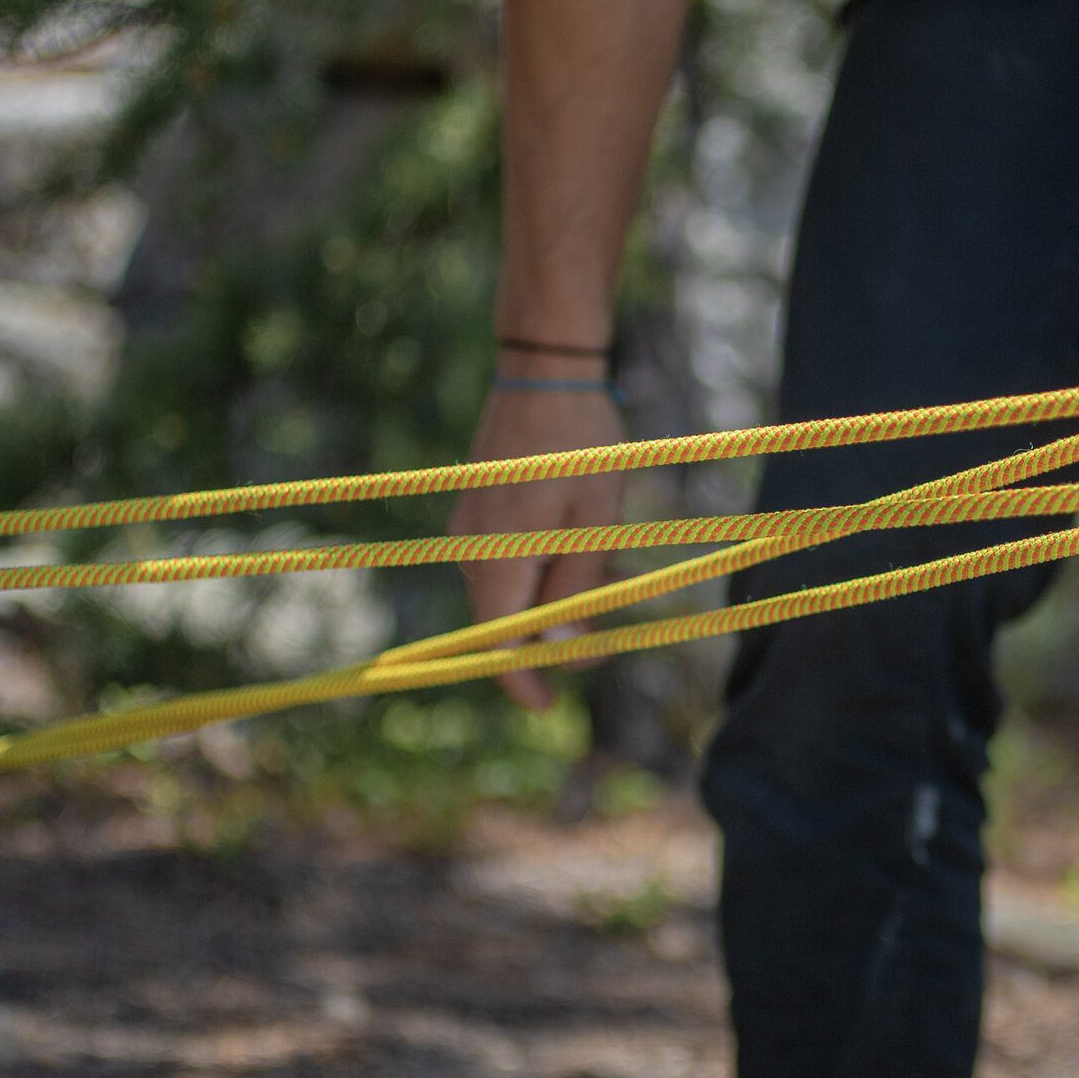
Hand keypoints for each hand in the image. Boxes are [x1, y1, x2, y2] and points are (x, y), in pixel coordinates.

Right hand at [447, 384, 627, 709]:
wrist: (547, 373)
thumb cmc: (581, 444)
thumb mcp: (595, 521)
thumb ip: (576, 587)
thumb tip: (561, 649)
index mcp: (498, 554)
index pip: (495, 640)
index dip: (519, 678)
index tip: (547, 704)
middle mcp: (471, 547)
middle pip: (500, 620)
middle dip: (549, 635)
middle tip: (605, 631)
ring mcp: (469, 527)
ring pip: (506, 591)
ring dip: (552, 599)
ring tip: (609, 570)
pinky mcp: (478, 511)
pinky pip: (505, 562)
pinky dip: (541, 570)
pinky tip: (583, 546)